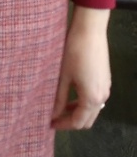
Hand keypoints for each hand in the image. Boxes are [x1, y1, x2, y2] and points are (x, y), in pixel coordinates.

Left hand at [51, 5, 110, 129]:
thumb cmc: (74, 52)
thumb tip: (53, 113)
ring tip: (59, 106)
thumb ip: (59, 98)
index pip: (78, 122)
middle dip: (71, 121)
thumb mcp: (63, 76)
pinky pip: (95, 98)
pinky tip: (70, 94)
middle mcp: (102, 97)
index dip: (63, 125)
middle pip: (87, 119)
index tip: (49, 123)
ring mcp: (106, 88)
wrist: (90, 31)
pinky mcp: (105, 80)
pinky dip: (83, 101)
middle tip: (53, 117)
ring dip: (77, 111)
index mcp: (92, 98)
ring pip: (92, 109)